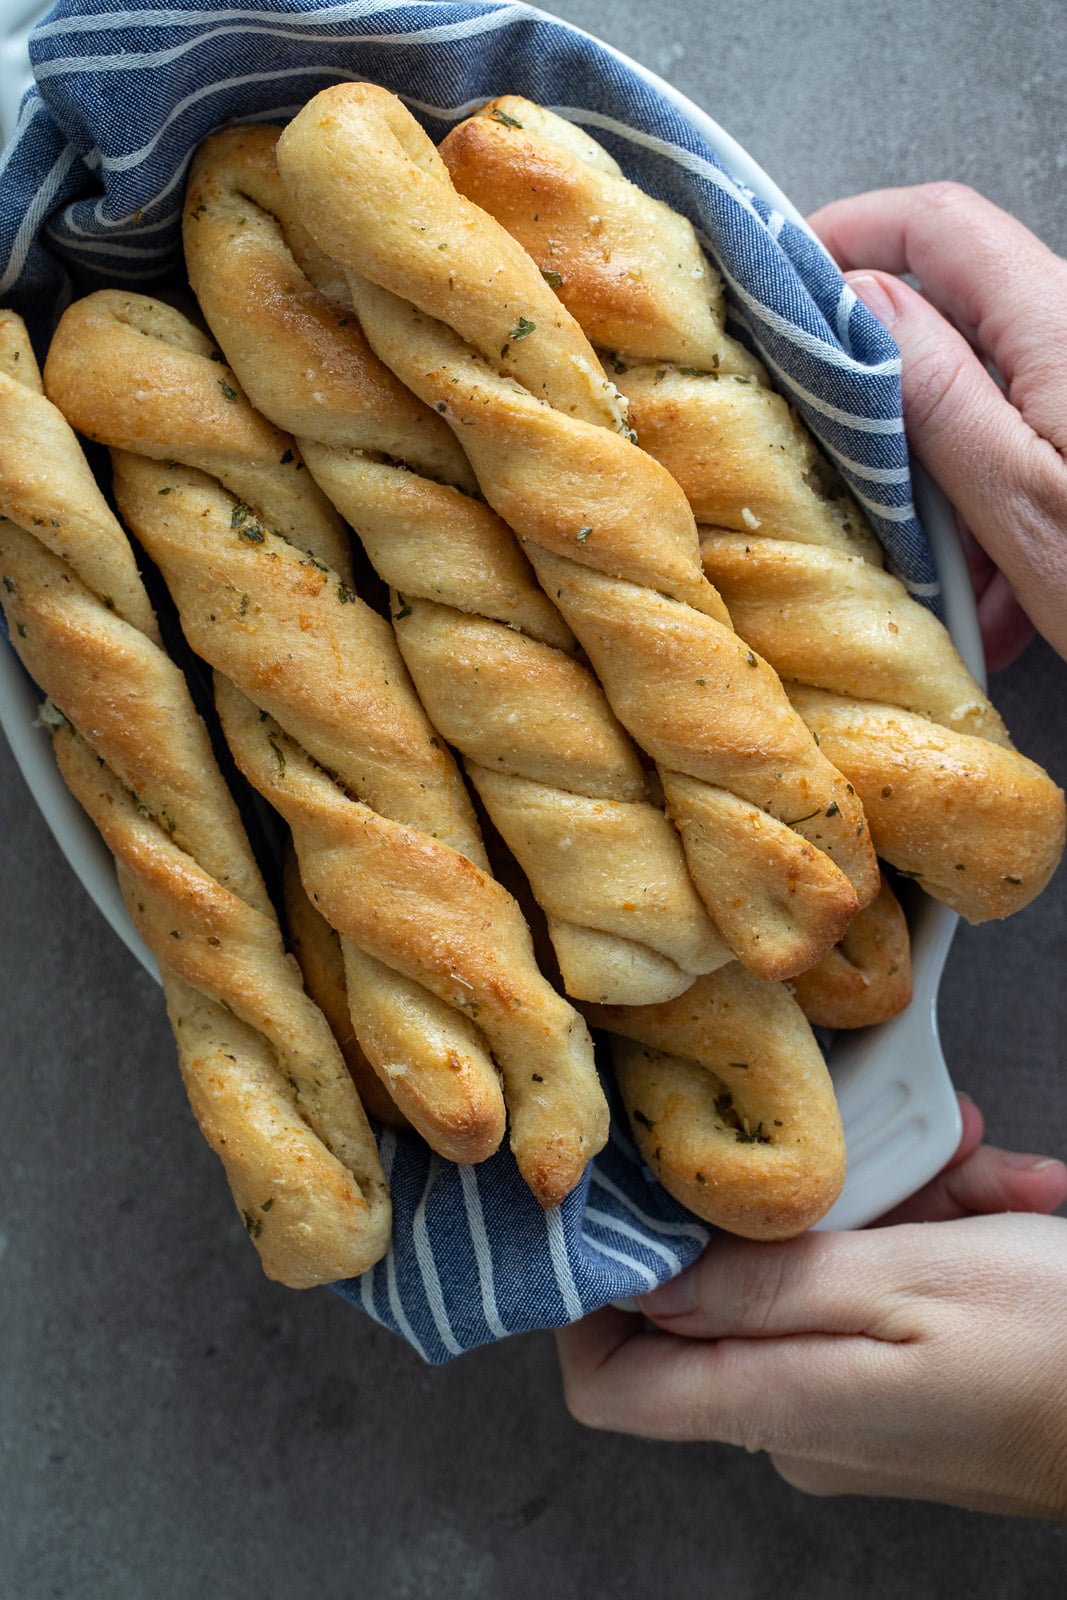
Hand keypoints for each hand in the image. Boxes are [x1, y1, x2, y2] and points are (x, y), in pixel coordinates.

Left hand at [557, 1103, 1066, 1518]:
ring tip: (967, 1164)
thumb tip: (646, 1280)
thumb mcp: (908, 1286)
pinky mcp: (901, 1381)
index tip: (613, 1201)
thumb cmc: (1054, 1353)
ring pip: (817, 1267)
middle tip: (877, 1143)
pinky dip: (925, 1230)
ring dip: (885, 1202)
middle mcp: (798, 1413)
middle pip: (728, 1288)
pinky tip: (998, 1197)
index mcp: (778, 1403)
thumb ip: (765, 1288)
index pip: (612, 1382)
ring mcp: (850, 1399)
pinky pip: (876, 1286)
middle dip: (793, 1200)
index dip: (589, 1296)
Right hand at [807, 183, 1066, 668]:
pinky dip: (998, 519)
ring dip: (945, 483)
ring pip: (988, 404)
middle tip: (845, 474)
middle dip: (889, 397)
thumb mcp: (1019, 501)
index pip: (942, 227)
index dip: (854, 232)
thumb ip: (935, 394)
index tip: (782, 279)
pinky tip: (1003, 602)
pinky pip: (1030, 453)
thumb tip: (861, 300)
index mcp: (1061, 325)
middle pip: (957, 321)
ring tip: (947, 580)